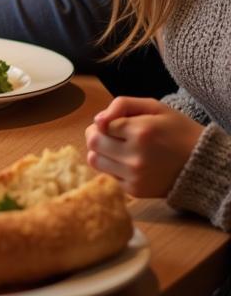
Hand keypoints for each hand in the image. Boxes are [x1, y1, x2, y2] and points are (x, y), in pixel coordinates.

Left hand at [85, 96, 203, 197]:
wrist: (202, 165)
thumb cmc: (176, 130)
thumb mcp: (155, 107)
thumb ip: (122, 105)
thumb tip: (97, 119)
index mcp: (141, 132)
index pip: (101, 125)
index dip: (105, 122)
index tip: (117, 123)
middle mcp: (136, 157)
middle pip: (93, 142)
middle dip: (97, 134)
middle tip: (111, 134)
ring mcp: (135, 176)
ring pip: (94, 160)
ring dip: (100, 151)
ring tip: (117, 147)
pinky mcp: (135, 191)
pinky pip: (107, 176)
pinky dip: (112, 167)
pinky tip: (127, 162)